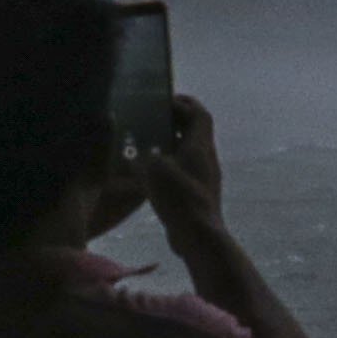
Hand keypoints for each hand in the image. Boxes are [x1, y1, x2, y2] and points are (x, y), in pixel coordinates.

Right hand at [135, 93, 229, 233]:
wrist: (199, 236)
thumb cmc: (179, 197)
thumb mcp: (153, 170)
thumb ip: (140, 155)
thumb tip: (129, 151)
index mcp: (200, 146)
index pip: (199, 113)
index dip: (184, 103)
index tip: (163, 101)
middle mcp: (207, 158)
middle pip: (195, 130)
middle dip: (176, 121)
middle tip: (152, 120)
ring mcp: (205, 177)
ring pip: (191, 151)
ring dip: (173, 143)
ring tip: (148, 144)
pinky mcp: (200, 194)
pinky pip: (187, 169)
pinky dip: (172, 163)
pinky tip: (153, 173)